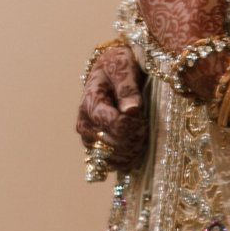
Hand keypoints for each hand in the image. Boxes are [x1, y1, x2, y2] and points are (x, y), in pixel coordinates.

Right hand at [76, 42, 147, 171]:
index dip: (133, 124)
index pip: (114, 124)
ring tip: (141, 133)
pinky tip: (137, 146)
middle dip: (134, 137)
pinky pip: (113, 164)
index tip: (141, 115)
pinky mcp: (98, 147)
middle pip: (112, 145)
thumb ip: (127, 88)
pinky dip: (128, 159)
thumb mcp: (123, 67)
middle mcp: (86, 124)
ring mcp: (91, 139)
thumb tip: (132, 109)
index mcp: (90, 103)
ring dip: (132, 150)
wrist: (111, 71)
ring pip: (112, 158)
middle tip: (144, 124)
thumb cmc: (118, 66)